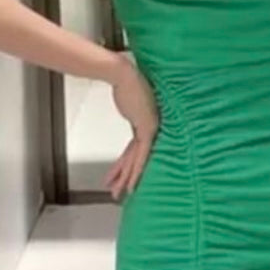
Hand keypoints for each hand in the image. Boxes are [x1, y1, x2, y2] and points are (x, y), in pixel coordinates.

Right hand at [105, 54, 158, 200]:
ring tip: (120, 194)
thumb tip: (125, 102)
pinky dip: (135, 171)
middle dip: (125, 177)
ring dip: (126, 179)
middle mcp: (150, 129)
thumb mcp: (126, 99)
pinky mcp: (148, 131)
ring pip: (136, 161)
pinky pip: (141, 156)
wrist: (126, 75)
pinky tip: (130, 184)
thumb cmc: (126, 81)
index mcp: (145, 123)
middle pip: (135, 158)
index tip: (119, 175)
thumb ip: (128, 105)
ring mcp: (150, 130)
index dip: (126, 164)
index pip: (134, 150)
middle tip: (120, 193)